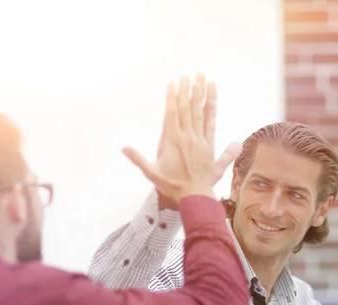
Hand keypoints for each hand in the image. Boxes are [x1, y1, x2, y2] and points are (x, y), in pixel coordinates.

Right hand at [123, 73, 241, 202]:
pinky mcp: (209, 145)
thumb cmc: (171, 186)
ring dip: (200, 93)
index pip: (172, 114)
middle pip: (187, 109)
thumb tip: (124, 148)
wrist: (194, 197)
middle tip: (188, 74)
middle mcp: (187, 137)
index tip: (173, 82)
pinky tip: (213, 95)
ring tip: (201, 76)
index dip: (172, 97)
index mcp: (172, 141)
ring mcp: (199, 140)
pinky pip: (211, 122)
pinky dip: (212, 107)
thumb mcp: (151, 173)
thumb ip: (138, 159)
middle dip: (187, 90)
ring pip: (200, 112)